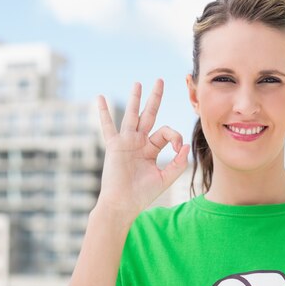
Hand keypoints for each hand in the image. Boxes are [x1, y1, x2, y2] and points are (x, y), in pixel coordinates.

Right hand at [94, 79, 189, 221]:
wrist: (123, 204)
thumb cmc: (142, 194)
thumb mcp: (165, 178)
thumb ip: (177, 163)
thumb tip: (185, 145)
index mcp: (151, 149)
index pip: (165, 132)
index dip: (174, 136)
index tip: (177, 149)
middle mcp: (139, 142)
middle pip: (149, 115)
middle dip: (155, 98)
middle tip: (160, 81)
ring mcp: (126, 142)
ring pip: (132, 116)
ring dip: (135, 99)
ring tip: (138, 84)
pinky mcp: (114, 146)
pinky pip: (107, 126)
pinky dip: (103, 113)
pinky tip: (99, 98)